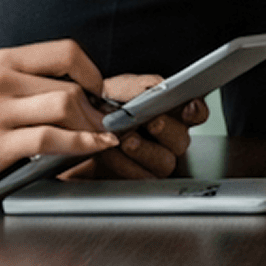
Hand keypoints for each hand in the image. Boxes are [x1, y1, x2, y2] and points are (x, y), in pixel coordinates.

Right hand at [0, 41, 118, 198]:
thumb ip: (23, 83)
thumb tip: (69, 90)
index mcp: (1, 61)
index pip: (64, 52)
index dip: (91, 71)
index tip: (99, 89)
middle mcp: (1, 81)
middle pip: (71, 84)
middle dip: (97, 107)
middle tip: (105, 121)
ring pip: (66, 106)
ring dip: (93, 126)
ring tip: (100, 136)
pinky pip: (51, 139)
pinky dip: (81, 144)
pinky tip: (92, 148)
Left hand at [59, 73, 209, 181]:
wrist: (69, 137)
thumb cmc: (94, 111)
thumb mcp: (112, 91)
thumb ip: (136, 87)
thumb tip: (157, 85)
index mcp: (166, 112)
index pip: (194, 113)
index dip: (196, 110)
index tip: (189, 105)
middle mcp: (164, 138)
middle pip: (182, 140)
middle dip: (168, 130)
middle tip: (153, 122)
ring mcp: (153, 161)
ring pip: (165, 162)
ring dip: (146, 150)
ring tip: (127, 140)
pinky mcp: (137, 180)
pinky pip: (143, 179)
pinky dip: (128, 166)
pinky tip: (114, 154)